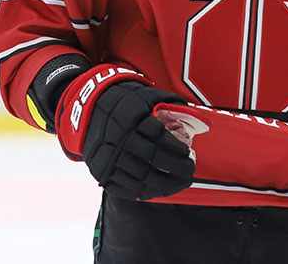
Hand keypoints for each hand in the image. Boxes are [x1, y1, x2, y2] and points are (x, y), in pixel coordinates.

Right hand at [55, 64, 195, 199]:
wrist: (88, 109)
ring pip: (140, 177)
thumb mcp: (146, 95)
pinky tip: (159, 190)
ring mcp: (108, 157)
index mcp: (130, 116)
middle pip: (152, 159)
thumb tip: (199, 118)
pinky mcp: (102, 172)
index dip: (176, 148)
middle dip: (176, 168)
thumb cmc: (125, 102)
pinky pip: (125, 188)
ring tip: (180, 183)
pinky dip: (145, 192)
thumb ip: (170, 104)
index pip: (158, 136)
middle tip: (190, 171)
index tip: (189, 153)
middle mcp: (118, 137)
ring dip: (164, 184)